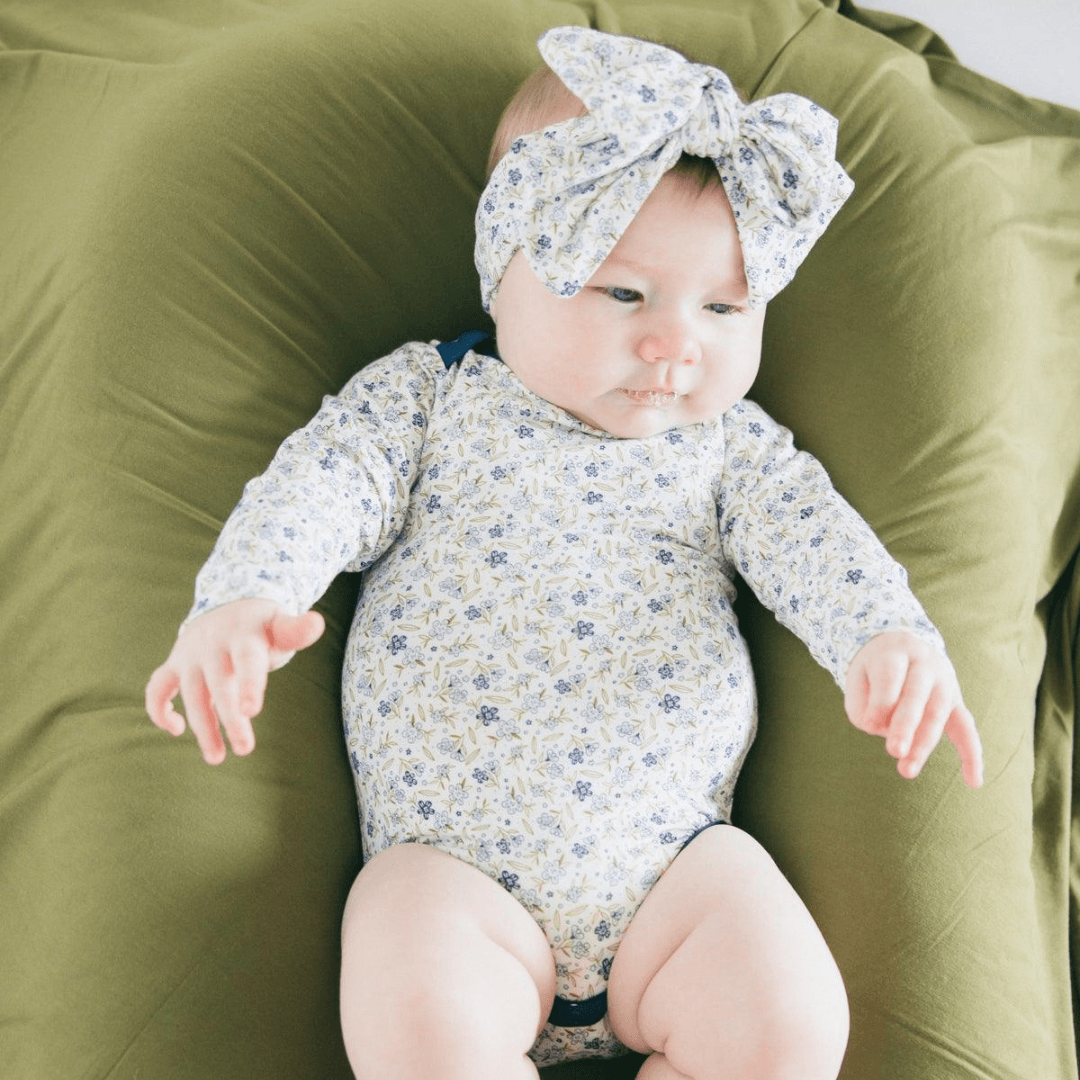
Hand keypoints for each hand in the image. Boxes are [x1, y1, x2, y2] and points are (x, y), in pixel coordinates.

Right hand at [145, 598, 324, 764]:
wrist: (228, 607)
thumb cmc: (262, 627)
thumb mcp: (280, 625)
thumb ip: (296, 630)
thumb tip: (317, 623)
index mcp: (243, 634)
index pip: (246, 660)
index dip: (249, 684)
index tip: (252, 712)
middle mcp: (212, 644)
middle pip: (219, 684)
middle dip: (229, 718)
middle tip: (245, 749)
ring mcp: (190, 655)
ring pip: (191, 694)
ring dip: (202, 726)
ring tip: (216, 758)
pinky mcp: (173, 666)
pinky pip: (157, 689)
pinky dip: (159, 710)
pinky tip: (177, 729)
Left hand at [844, 632, 982, 788]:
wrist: (902, 644)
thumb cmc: (874, 668)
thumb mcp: (858, 677)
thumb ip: (862, 705)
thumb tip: (881, 731)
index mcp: (896, 652)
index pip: (889, 678)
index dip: (879, 704)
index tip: (869, 725)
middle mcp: (925, 664)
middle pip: (917, 696)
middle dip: (906, 726)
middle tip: (894, 752)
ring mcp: (944, 682)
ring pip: (938, 714)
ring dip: (924, 744)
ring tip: (906, 771)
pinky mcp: (955, 701)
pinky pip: (967, 728)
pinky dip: (972, 754)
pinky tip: (974, 781)